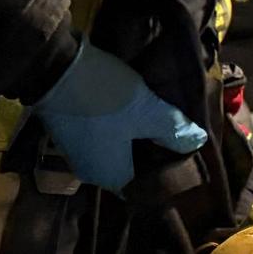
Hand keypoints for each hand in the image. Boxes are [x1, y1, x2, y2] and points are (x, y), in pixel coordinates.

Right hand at [33, 41, 206, 193]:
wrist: (55, 67)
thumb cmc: (104, 99)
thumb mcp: (147, 111)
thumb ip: (174, 129)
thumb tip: (197, 143)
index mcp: (111, 176)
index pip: (146, 186)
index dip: (167, 171)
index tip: (186, 152)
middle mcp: (93, 171)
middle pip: (132, 167)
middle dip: (154, 150)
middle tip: (178, 131)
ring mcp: (80, 151)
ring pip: (118, 149)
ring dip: (137, 136)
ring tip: (162, 117)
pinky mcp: (74, 131)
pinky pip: (105, 135)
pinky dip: (121, 126)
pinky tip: (136, 108)